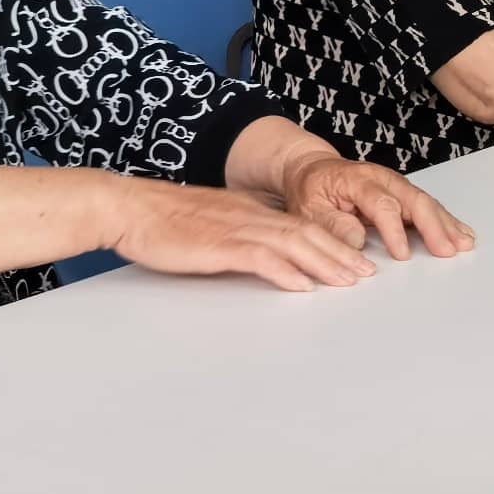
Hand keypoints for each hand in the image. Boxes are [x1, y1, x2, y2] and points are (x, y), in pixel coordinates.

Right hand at [105, 176, 371, 290]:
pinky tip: (304, 285)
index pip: (300, 225)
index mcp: (247, 212)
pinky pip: (260, 257)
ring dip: (324, 263)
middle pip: (306, 233)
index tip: (352, 258)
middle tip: (365, 273)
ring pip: (292, 243)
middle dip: (339, 254)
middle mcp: (248, 216)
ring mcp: (234, 229)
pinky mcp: (217, 245)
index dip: (330, 241)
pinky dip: (286, 271)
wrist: (127, 208)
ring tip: (348, 280)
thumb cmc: (159, 220)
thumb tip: (257, 253)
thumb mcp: (207, 224)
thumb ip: (234, 235)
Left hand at [275, 146, 475, 263]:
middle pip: (414, 199)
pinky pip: (428, 206)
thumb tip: (357, 243)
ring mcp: (395, 184)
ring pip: (426, 202)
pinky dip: (446, 221)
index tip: (403, 255)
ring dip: (446, 224)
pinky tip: (462, 234)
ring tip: (464, 244)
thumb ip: (332, 225)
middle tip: (448, 250)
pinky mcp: (403, 193)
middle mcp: (382, 178)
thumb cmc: (310, 191)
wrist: (313, 170)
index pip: (382, 204)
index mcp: (357, 180)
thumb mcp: (308, 208)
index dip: (394, 231)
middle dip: (434, 226)